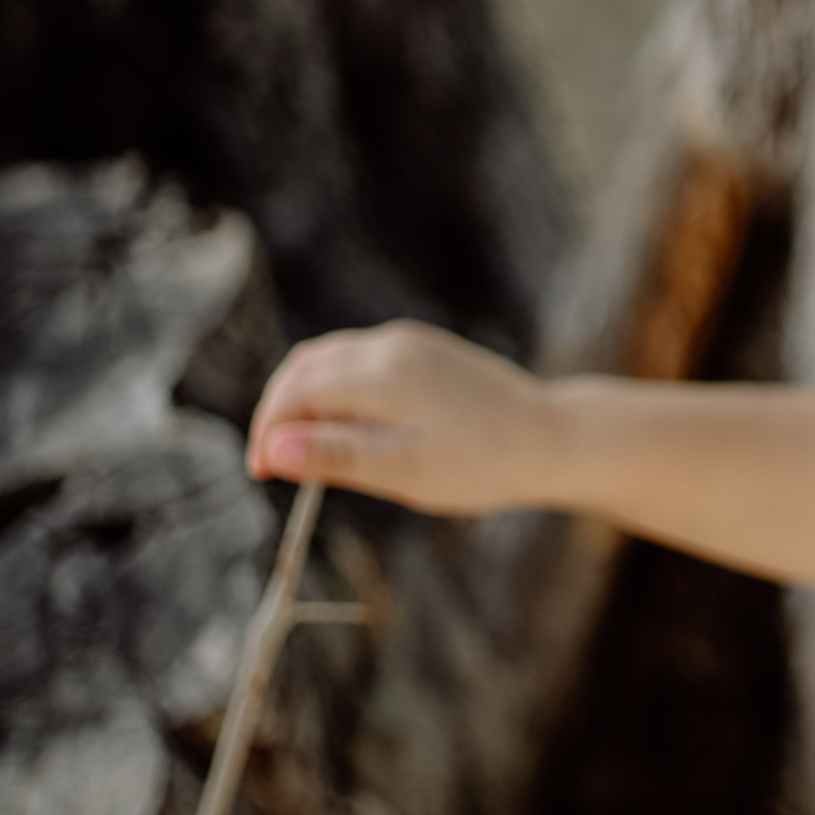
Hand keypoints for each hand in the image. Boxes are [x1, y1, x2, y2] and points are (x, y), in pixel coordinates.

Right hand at [245, 320, 558, 515]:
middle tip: (275, 465)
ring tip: (308, 450)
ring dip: (307, 399)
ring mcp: (412, 342)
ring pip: (332, 360)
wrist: (554, 439)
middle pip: (306, 368)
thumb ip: (337, 457)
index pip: (297, 391)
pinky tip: (350, 428)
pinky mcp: (427, 349)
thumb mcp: (405, 472)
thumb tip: (273, 449)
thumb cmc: (484, 464)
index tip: (261, 472)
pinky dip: (340, 390)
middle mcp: (393, 345)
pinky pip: (363, 361)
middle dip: (280, 412)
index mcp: (384, 374)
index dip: (268, 430)